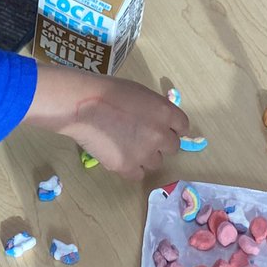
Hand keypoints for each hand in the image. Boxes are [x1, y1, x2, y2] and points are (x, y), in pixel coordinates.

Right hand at [25, 66, 188, 181]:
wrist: (83, 105)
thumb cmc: (108, 91)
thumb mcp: (139, 92)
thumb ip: (155, 108)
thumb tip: (157, 120)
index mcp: (165, 112)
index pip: (183, 126)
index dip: (173, 128)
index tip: (163, 128)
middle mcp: (160, 135)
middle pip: (173, 147)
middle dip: (160, 143)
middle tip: (142, 136)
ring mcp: (145, 153)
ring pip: (156, 162)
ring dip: (146, 156)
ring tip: (126, 145)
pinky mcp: (127, 167)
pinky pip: (138, 174)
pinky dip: (131, 168)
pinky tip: (119, 156)